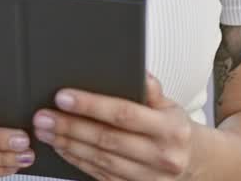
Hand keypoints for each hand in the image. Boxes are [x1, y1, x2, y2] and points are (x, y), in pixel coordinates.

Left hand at [32, 72, 193, 180]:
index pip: (124, 114)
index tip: (63, 97)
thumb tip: (138, 71)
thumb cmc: (175, 129)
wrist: (197, 164)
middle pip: (107, 140)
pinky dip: (78, 161)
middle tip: (43, 116)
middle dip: (70, 126)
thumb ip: (152, 90)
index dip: (91, 105)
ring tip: (45, 131)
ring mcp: (149, 178)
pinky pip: (101, 175)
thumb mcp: (171, 106)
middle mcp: (161, 156)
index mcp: (170, 129)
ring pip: (100, 160)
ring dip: (68, 145)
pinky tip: (62, 148)